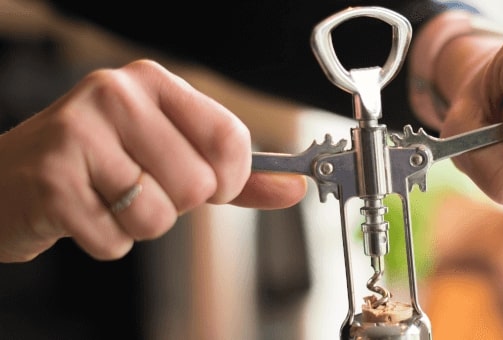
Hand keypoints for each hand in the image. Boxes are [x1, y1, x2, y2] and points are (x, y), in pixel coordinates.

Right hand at [0, 60, 305, 261]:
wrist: (8, 178)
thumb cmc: (98, 165)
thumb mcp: (169, 154)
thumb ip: (235, 175)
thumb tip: (294, 187)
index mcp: (152, 82)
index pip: (230, 138)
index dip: (230, 178)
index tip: (212, 185)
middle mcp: (115, 95)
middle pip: (197, 184)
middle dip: (176, 204)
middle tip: (138, 187)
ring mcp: (78, 134)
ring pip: (158, 216)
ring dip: (138, 225)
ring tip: (108, 199)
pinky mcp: (52, 181)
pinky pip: (115, 240)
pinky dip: (105, 241)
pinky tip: (83, 213)